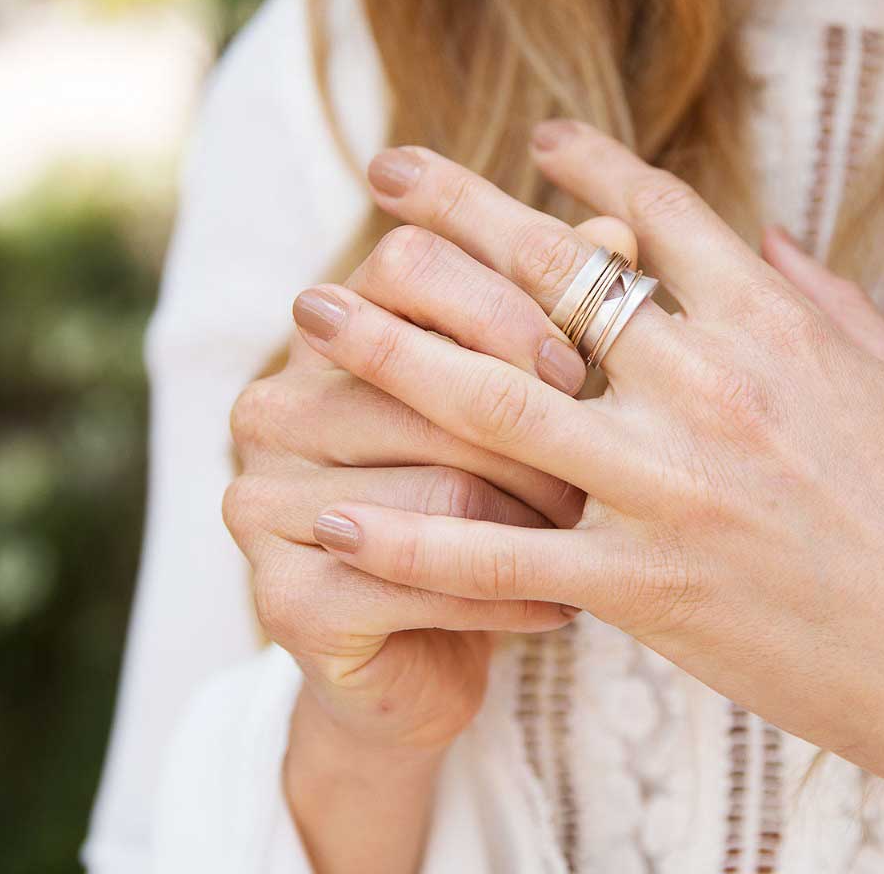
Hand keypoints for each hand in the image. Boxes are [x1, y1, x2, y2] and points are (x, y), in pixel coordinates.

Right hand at [224, 211, 623, 747]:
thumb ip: (555, 315)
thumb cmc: (485, 502)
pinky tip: (560, 604)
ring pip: (439, 486)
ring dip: (534, 522)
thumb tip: (620, 232)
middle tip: (603, 469)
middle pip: (427, 377)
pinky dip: (510, 598)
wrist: (423, 651)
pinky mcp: (283, 596)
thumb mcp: (517, 402)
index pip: (405, 262)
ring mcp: (263, 497)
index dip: (503, 305)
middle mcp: (278, 401)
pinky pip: (422, 580)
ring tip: (585, 538)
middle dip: (537, 432)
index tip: (573, 369)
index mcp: (331, 333)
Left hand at [289, 123, 883, 792]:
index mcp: (770, 323)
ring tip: (312, 310)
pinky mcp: (637, 583)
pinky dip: (406, 538)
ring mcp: (662, 483)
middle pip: (550, 274)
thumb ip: (827, 296)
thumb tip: (770, 235)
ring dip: (391, 346)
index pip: (657, 211)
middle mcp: (704, 384)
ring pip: (494, 394)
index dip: (588, 164)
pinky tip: (329, 521)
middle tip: (384, 171)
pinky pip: (496, 553)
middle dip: (456, 212)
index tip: (536, 138)